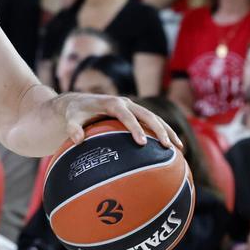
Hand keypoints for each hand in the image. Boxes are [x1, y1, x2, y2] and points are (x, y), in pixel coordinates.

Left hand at [59, 93, 181, 149]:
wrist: (78, 101)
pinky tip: (172, 147)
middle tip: (168, 147)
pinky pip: (152, 122)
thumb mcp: (70, 119)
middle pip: (147, 115)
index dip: (135, 128)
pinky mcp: (135, 113)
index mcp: (111, 103)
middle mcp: (125, 103)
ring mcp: (132, 107)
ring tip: (179, 148)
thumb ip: (73, 128)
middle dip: (159, 130)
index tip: (142, 143)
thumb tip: (77, 140)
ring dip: (167, 131)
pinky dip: (163, 132)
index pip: (126, 116)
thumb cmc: (75, 113)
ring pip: (154, 117)